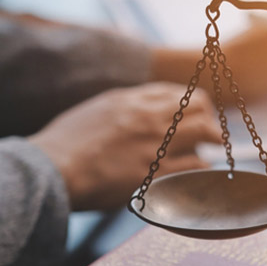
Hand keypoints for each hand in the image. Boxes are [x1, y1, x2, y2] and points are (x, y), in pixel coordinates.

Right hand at [29, 82, 221, 210]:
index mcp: (128, 99)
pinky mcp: (157, 171)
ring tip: (213, 150)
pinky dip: (202, 168)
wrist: (53, 169)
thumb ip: (116, 110)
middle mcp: (147, 116)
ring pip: (204, 131)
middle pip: (198, 105)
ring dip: (211, 141)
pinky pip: (196, 165)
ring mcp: (154, 143)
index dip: (190, 102)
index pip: (174, 91)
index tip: (194, 113)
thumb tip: (130, 114)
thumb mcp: (91, 113)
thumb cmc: (63, 146)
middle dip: (208, 118)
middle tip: (211, 132)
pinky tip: (199, 173)